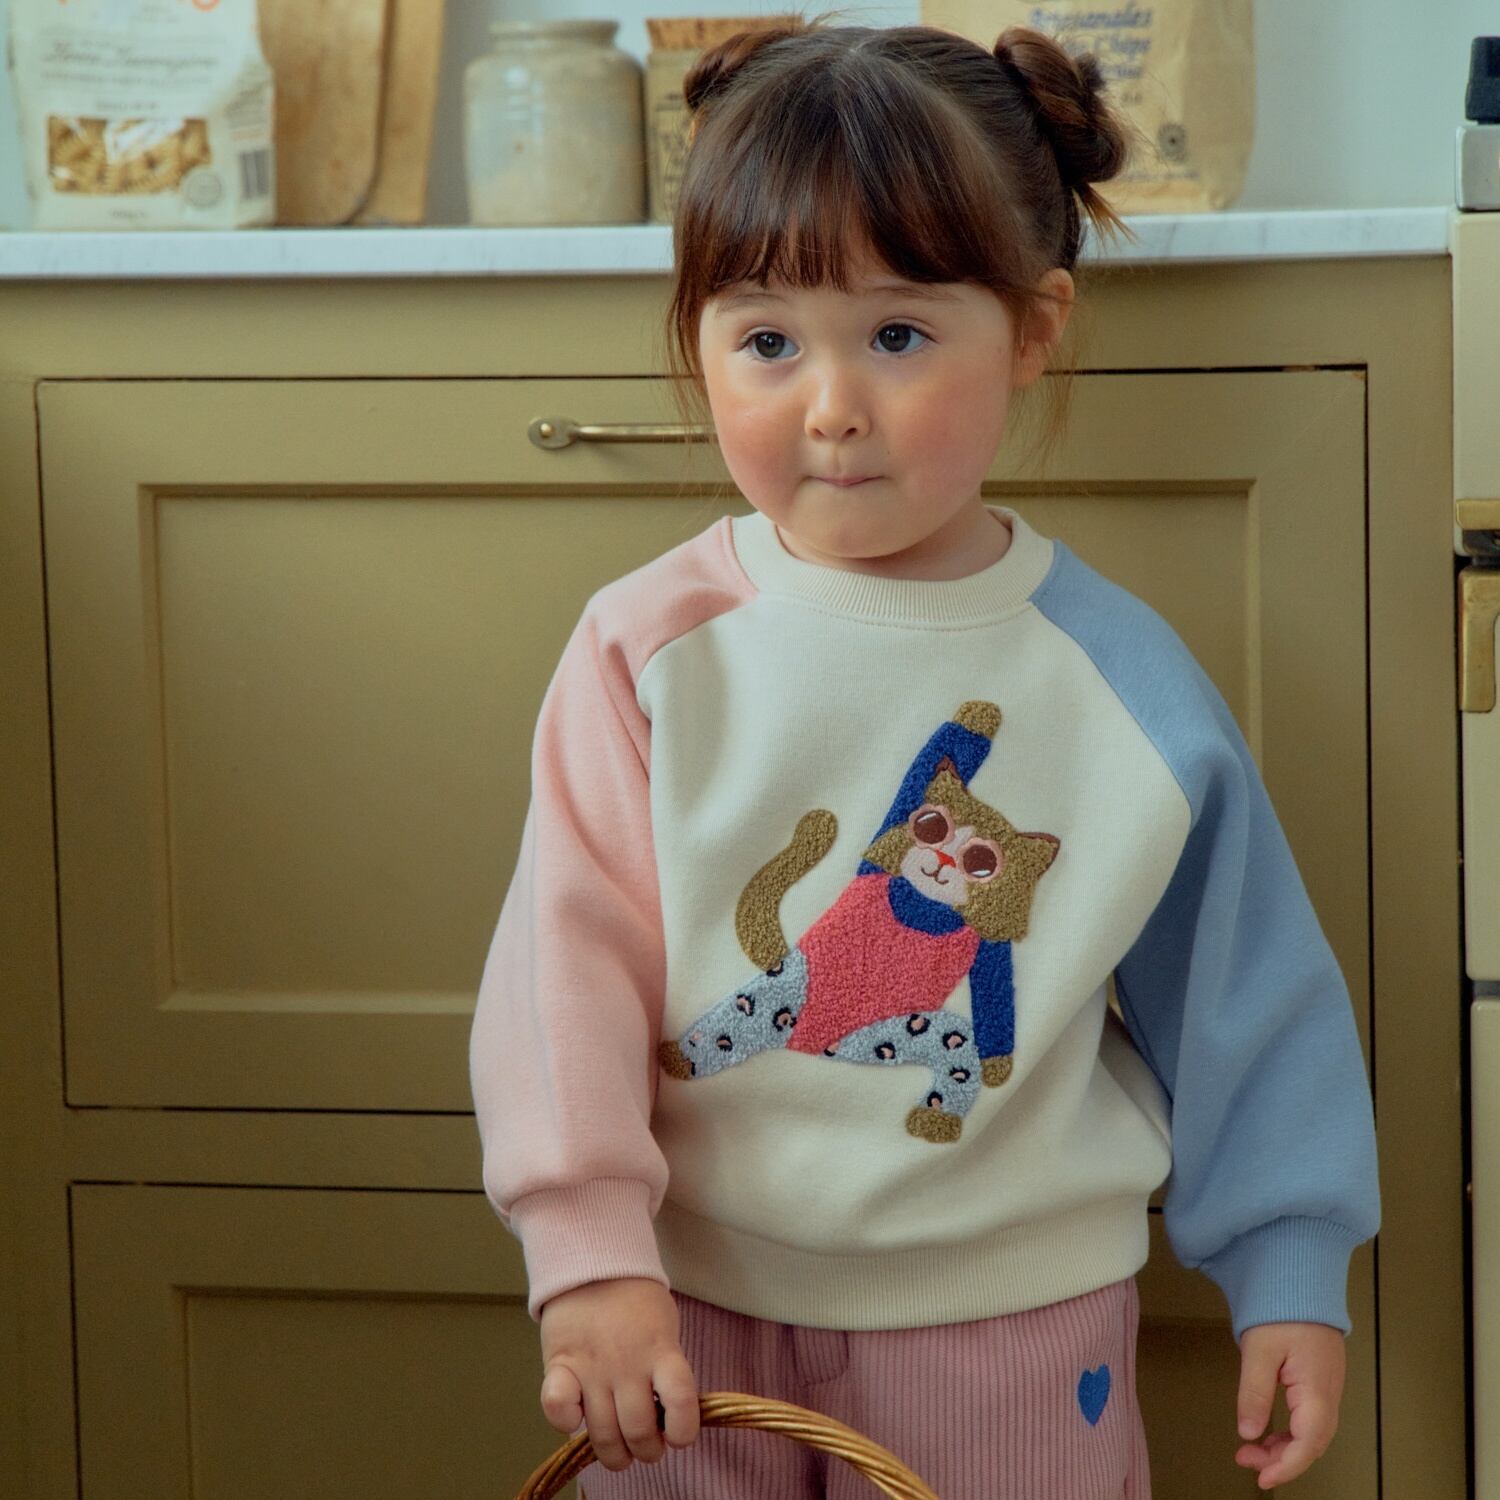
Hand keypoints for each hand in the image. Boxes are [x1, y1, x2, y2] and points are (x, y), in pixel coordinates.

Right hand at [538, 1277, 700, 1472]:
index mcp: (660, 1350)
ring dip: (615, 1453)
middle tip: (648, 1447)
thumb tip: (668, 1415)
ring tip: (620, 1450)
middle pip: (639, 1430)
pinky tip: (577, 1418)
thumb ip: (666, 1368)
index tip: (680, 1437)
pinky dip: (567, 1423)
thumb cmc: (635, 1300)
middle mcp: (627, 1363)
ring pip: (603, 1434)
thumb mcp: (664, 1327)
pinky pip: (558, 1409)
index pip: (680, 1401)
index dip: (683, 1430)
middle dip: (647, 1451)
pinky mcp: (560, 1365)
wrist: (593, 1261)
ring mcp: (592, 1367)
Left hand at [1234, 1321, 1345, 1489]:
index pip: (1308, 1442)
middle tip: (1246, 1461)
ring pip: (1312, 1433)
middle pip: (1312, 1443)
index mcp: (1317, 1389)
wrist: (1301, 1279)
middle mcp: (1329, 1393)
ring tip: (1252, 1450)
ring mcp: (1328, 1387)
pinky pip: (1311, 1418)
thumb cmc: (1282, 1308)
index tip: (1262, 1478)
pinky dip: (1291, 1431)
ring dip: (1285, 1447)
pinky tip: (1270, 1430)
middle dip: (1281, 1460)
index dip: (1286, 1466)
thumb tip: (1249, 1433)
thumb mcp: (1258, 1350)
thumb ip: (1254, 1393)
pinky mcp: (1321, 1380)